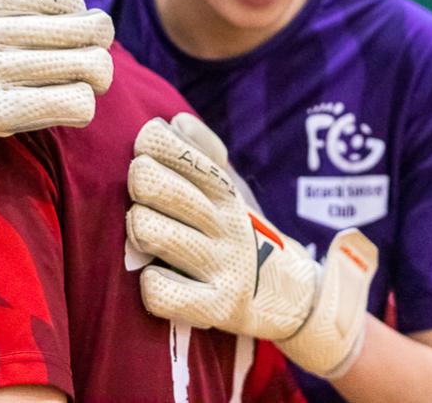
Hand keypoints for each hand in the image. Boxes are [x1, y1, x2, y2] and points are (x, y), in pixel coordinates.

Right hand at [0, 0, 114, 228]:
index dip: (83, 14)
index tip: (80, 31)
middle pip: (83, 30)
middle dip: (102, 44)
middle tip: (99, 59)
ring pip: (84, 66)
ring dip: (97, 78)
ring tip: (92, 84)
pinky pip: (68, 103)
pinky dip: (83, 106)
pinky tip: (74, 108)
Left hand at [126, 113, 377, 377]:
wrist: (292, 295)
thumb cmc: (242, 233)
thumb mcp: (233, 189)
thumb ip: (203, 151)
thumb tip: (175, 122)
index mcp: (227, 191)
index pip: (185, 153)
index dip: (155, 143)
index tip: (146, 147)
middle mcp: (227, 225)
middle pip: (162, 189)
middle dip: (140, 181)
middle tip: (140, 189)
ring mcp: (222, 267)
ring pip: (153, 234)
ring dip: (139, 228)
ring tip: (143, 230)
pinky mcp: (217, 308)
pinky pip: (162, 292)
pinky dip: (151, 283)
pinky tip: (156, 276)